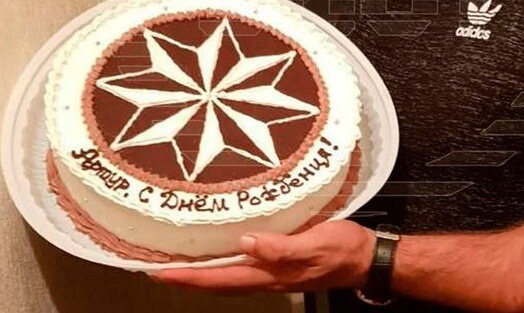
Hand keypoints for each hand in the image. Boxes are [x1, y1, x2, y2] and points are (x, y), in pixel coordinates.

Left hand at [150, 220, 374, 293]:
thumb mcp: (316, 244)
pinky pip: (244, 265)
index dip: (190, 277)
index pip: (221, 278)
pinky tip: (225, 247)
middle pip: (218, 282)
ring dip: (203, 272)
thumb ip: (282, 247)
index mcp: (271, 274)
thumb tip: (246, 242)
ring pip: (229, 276)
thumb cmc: (342, 249)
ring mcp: (274, 271)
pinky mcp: (282, 261)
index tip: (160, 272)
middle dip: (188, 278)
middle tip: (159, 267)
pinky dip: (226, 260)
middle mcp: (267, 276)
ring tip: (182, 260)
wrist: (364, 257)